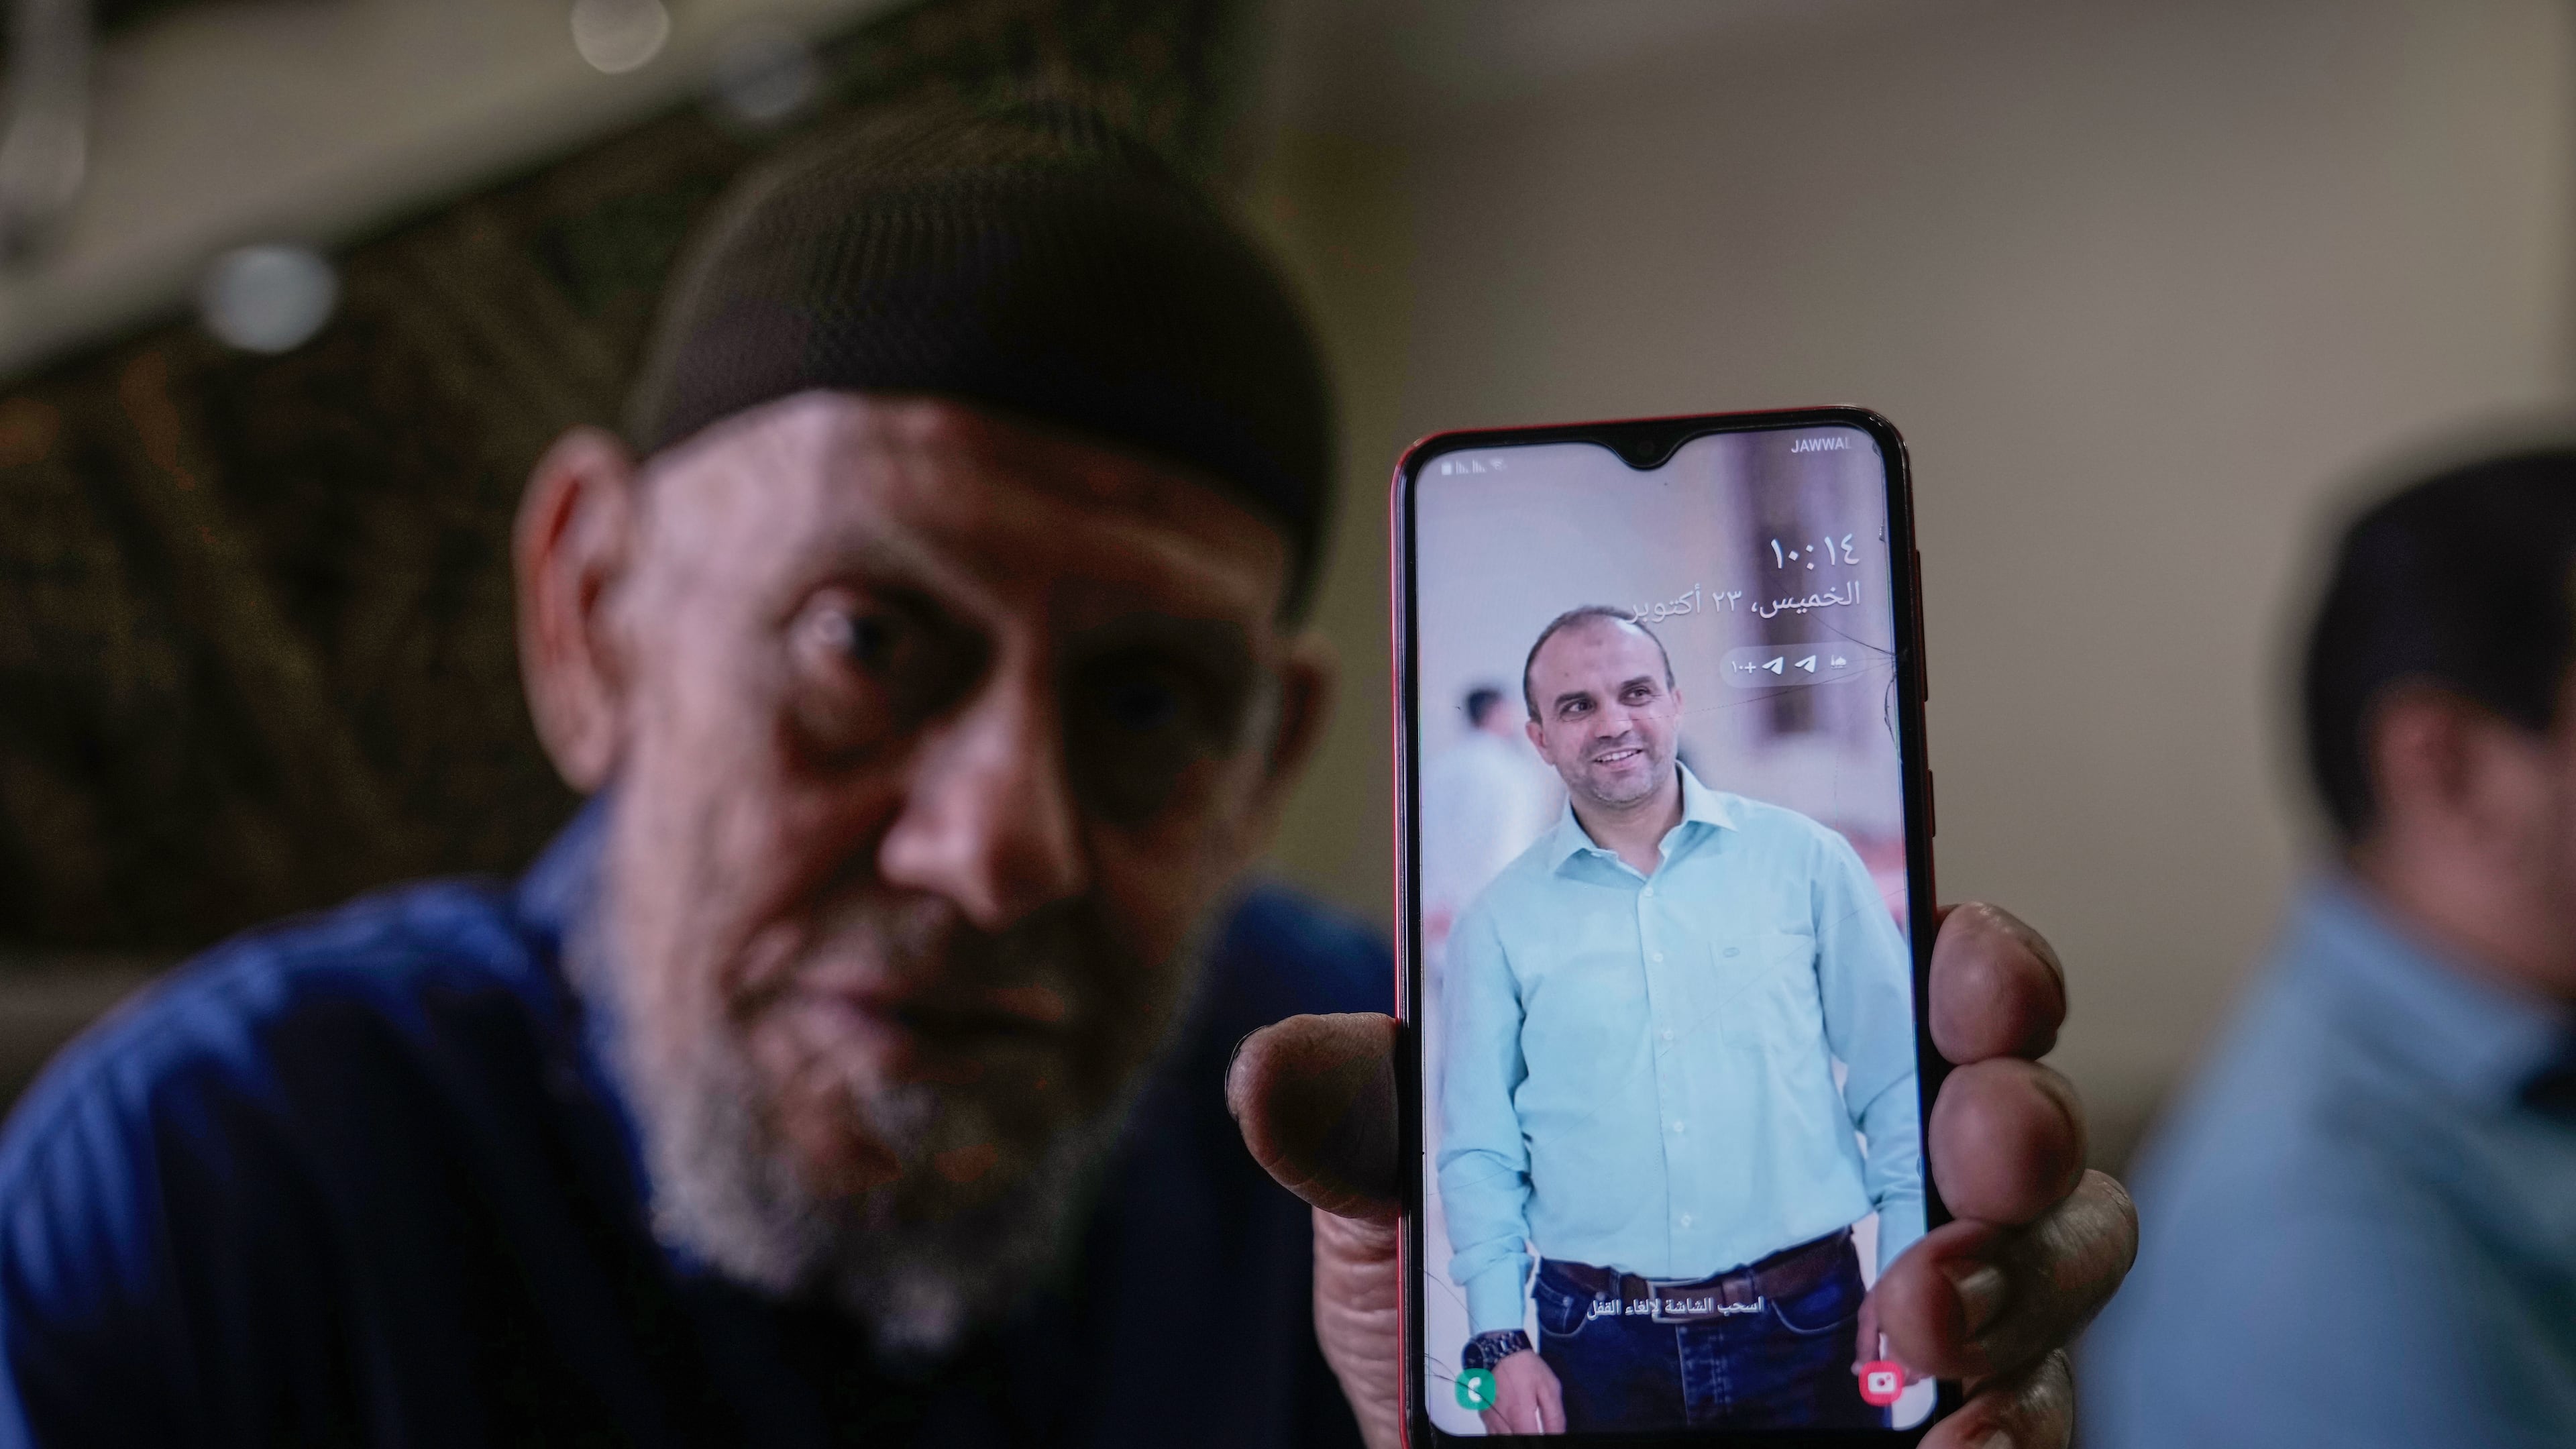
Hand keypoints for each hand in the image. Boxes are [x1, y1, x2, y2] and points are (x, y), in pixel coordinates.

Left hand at [1227, 901, 2135, 1448]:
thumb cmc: (1471, 1327)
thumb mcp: (1411, 1205)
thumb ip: (1370, 1125)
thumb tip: (1269, 1077)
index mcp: (1768, 1065)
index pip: (1912, 980)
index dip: (1969, 958)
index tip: (1955, 960)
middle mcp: (1872, 1175)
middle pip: (2019, 1113)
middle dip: (2021, 1109)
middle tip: (1969, 1144)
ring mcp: (1924, 1317)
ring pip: (2062, 1266)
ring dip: (2021, 1278)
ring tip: (1926, 1319)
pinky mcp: (1934, 1429)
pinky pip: (2030, 1425)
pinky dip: (2012, 1427)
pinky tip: (1948, 1438)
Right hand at [1480, 1349, 1563, 1435]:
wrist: (1500, 1350)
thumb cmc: (1525, 1367)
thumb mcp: (1550, 1388)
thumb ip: (1555, 1417)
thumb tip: (1558, 1435)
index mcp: (1519, 1414)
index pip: (1532, 1441)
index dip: (1542, 1442)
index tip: (1548, 1435)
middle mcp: (1501, 1420)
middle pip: (1515, 1443)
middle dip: (1529, 1438)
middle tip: (1536, 1429)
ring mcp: (1490, 1419)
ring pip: (1503, 1440)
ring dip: (1516, 1436)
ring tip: (1526, 1426)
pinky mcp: (1484, 1415)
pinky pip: (1494, 1434)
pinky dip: (1505, 1434)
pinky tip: (1514, 1427)